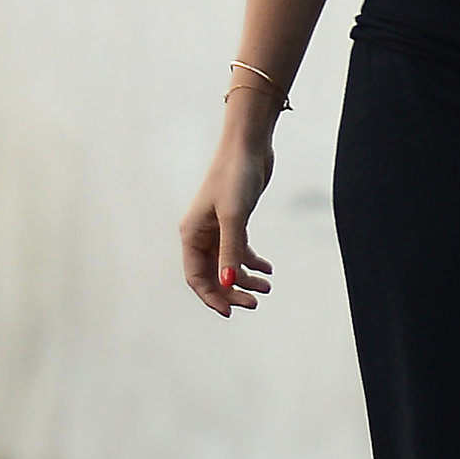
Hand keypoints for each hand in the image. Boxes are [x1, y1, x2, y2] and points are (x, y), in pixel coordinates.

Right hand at [180, 142, 275, 315]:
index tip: (231, 312)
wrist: (249, 146)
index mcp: (191, 233)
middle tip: (255, 302)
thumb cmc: (235, 176)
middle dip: (231, 291)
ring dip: (244, 278)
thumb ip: (231, 251)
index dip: (211, 297)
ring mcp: (218, 227)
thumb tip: (227, 284)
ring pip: (227, 263)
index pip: (196, 276)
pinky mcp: (234, 220)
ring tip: (267, 287)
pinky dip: (252, 262)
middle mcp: (201, 233)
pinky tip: (268, 269)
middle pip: (212, 274)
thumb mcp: (234, 217)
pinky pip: (239, 250)